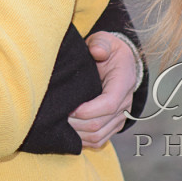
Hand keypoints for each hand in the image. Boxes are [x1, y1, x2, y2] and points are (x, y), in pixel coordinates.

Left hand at [68, 32, 140, 149]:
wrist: (120, 62)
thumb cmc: (109, 50)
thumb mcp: (106, 40)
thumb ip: (101, 43)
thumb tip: (96, 51)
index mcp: (123, 83)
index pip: (109, 104)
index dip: (88, 110)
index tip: (70, 108)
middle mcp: (125, 103)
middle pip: (100, 124)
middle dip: (76, 123)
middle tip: (57, 116)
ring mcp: (119, 117)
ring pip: (98, 136)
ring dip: (77, 134)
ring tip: (59, 125)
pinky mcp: (112, 124)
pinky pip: (98, 140)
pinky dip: (82, 140)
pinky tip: (68, 132)